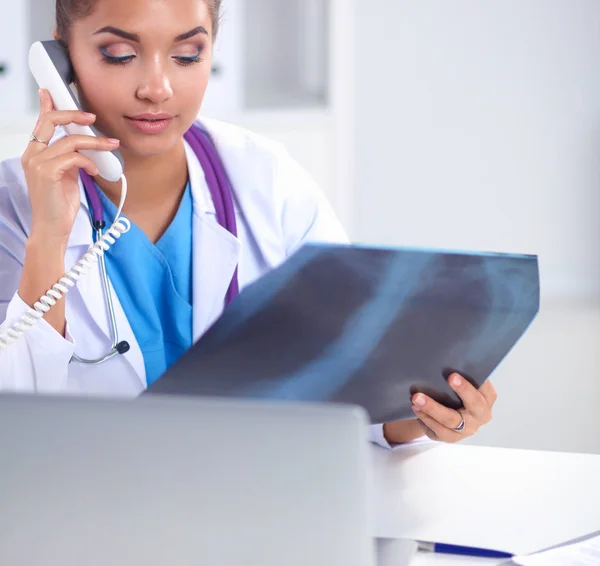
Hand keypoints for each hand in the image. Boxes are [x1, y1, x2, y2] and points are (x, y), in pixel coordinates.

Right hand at [21, 89, 119, 243]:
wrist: (52, 228)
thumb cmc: (59, 204)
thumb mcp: (66, 175)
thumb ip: (70, 158)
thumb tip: (84, 146)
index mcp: (34, 153)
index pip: (41, 122)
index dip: (47, 105)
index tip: (53, 92)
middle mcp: (32, 154)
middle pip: (51, 121)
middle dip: (74, 115)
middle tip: (92, 117)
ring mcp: (37, 163)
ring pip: (70, 140)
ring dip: (95, 142)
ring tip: (110, 146)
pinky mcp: (48, 172)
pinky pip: (74, 157)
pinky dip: (89, 162)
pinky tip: (95, 170)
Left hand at [411, 374, 496, 442]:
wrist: (442, 413)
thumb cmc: (454, 393)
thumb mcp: (462, 384)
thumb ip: (461, 375)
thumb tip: (447, 360)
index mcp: (486, 398)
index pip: (485, 390)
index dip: (472, 383)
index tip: (456, 373)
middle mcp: (480, 416)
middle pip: (474, 405)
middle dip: (462, 391)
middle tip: (449, 378)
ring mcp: (466, 429)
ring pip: (451, 420)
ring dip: (432, 408)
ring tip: (417, 397)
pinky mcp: (450, 438)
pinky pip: (438, 430)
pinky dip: (425, 418)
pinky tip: (416, 408)